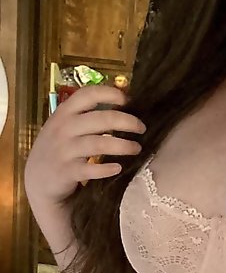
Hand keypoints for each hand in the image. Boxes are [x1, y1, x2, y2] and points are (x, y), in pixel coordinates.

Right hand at [24, 84, 145, 208]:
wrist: (37, 179)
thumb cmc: (59, 148)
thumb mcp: (64, 126)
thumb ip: (84, 116)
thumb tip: (119, 107)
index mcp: (64, 112)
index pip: (87, 94)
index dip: (109, 94)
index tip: (127, 100)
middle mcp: (64, 128)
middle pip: (102, 119)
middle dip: (127, 122)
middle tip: (142, 128)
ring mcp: (65, 150)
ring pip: (99, 144)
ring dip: (123, 146)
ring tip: (137, 148)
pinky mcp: (67, 171)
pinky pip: (91, 169)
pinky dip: (107, 168)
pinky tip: (118, 168)